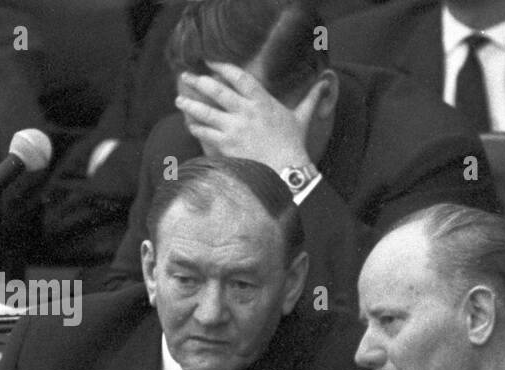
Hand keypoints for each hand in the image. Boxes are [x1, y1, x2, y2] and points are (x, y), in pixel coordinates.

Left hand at [176, 61, 319, 168]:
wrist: (287, 172)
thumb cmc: (294, 146)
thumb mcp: (302, 119)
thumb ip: (310, 99)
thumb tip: (324, 84)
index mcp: (262, 102)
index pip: (239, 77)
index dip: (223, 67)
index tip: (211, 62)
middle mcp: (246, 112)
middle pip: (216, 90)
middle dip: (199, 82)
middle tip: (187, 76)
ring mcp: (234, 128)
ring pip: (205, 112)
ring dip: (190, 104)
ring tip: (180, 100)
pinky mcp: (226, 145)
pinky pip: (205, 133)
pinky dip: (196, 128)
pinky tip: (190, 125)